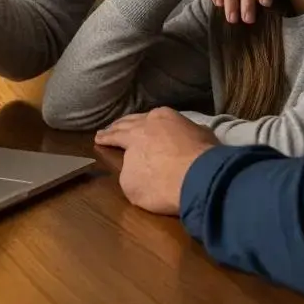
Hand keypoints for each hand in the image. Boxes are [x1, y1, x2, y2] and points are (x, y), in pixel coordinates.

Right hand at [93, 108, 218, 213]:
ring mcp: (179, 122)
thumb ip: (128, 170)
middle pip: (134, 121)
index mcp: (134, 134)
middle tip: (113, 126)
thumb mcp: (131, 185)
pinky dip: (172, 127)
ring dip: (146, 121)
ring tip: (140, 122)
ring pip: (157, 117)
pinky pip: (180, 125)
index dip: (106, 137)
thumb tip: (134, 163)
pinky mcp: (200, 130)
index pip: (116, 134)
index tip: (98, 137)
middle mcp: (154, 121)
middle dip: (122, 125)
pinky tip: (172, 129)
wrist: (205, 179)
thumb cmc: (162, 184)